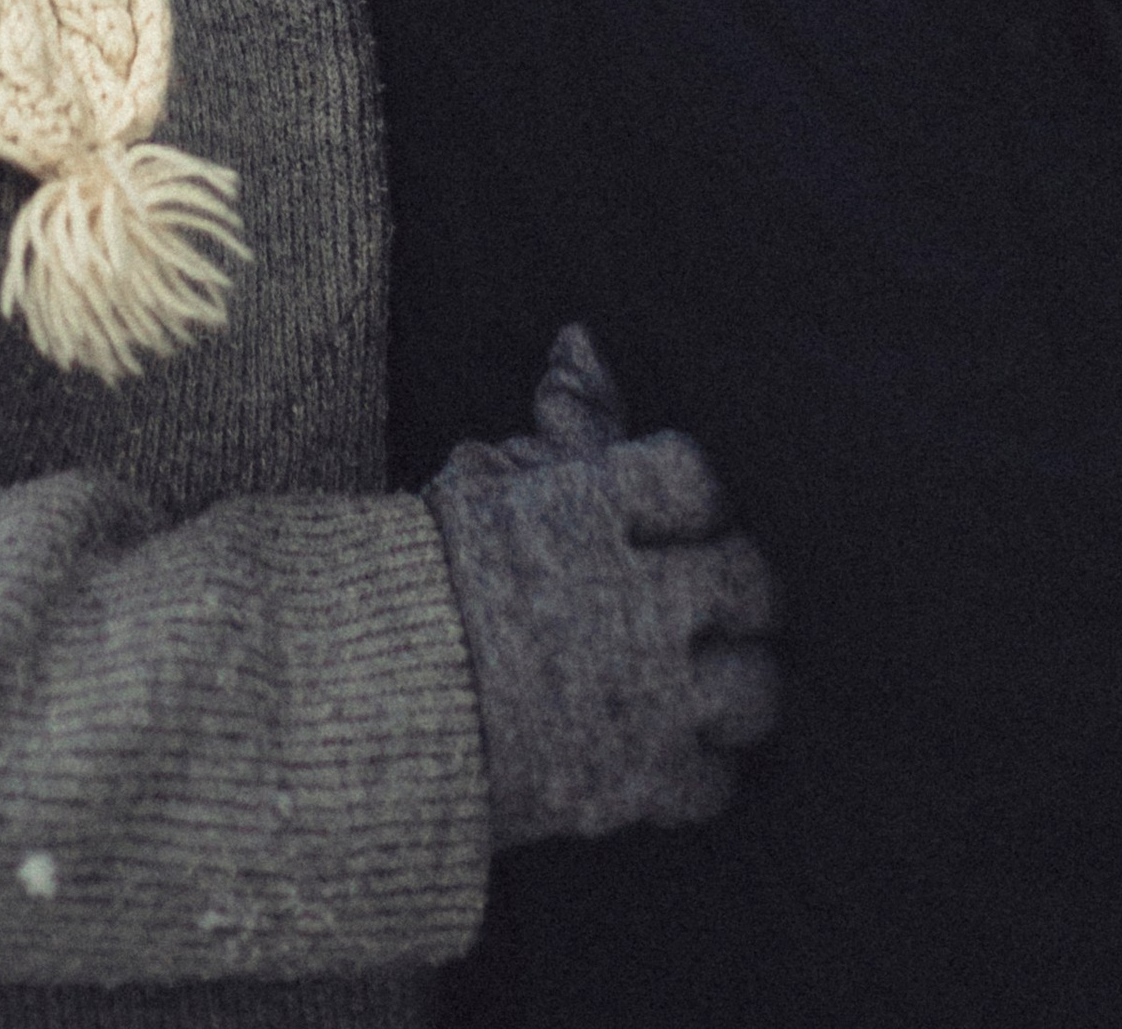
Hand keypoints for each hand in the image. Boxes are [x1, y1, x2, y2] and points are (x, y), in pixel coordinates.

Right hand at [423, 325, 780, 848]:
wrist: (366, 702)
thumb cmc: (426, 575)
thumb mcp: (487, 478)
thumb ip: (560, 419)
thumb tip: (581, 339)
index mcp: (593, 508)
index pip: (699, 477)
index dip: (701, 494)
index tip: (686, 511)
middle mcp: (636, 600)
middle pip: (750, 582)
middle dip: (744, 588)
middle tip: (720, 595)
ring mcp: (644, 699)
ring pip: (755, 688)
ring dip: (742, 681)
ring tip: (712, 675)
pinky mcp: (634, 783)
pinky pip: (716, 781)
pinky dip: (704, 769)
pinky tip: (678, 748)